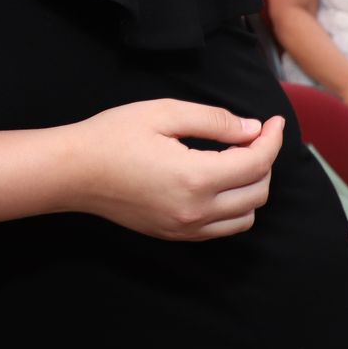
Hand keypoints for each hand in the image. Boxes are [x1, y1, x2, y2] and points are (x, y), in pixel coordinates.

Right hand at [70, 100, 285, 240]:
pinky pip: (221, 228)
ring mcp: (185, 228)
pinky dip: (233, 207)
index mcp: (196, 177)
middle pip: (258, 192)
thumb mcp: (164, 113)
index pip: (256, 163)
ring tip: (237, 158)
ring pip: (245, 217)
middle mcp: (196, 210)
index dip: (272, 139)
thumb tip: (252, 130)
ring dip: (252, 187)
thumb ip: (213, 120)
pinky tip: (219, 180)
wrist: (73, 172)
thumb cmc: (113, 135)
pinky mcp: (174, 235)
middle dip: (264, 161)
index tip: (274, 121)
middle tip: (253, 135)